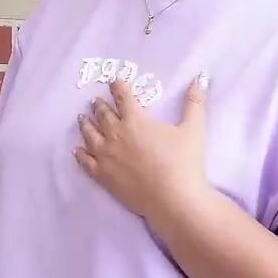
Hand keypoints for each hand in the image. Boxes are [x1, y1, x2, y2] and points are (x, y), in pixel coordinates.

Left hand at [76, 74, 209, 219]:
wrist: (172, 199)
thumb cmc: (184, 162)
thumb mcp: (193, 128)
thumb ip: (195, 102)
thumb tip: (201, 77)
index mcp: (135, 120)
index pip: (123, 97)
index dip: (118, 86)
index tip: (113, 80)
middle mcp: (115, 134)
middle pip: (103, 115)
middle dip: (99, 106)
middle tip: (95, 101)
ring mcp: (106, 156)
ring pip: (90, 135)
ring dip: (86, 124)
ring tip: (82, 118)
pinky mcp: (103, 176)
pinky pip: (86, 162)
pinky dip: (80, 154)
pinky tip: (76, 151)